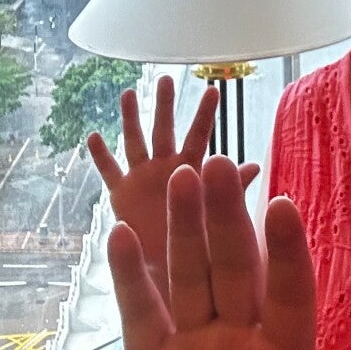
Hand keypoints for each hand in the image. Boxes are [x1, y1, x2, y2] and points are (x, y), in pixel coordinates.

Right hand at [87, 74, 261, 287]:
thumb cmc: (199, 240)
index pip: (199, 137)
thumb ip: (232, 187)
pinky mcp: (121, 194)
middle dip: (164, 105)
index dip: (205, 115)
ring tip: (129, 93)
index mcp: (190, 170)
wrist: (171, 271)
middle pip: (164, 130)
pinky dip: (101, 155)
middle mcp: (165, 168)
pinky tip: (94, 136)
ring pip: (134, 142)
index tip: (213, 89)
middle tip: (165, 78)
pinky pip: (109, 172)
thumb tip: (256, 165)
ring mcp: (142, 178)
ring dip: (132, 119)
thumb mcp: (217, 211)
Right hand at [109, 158, 315, 349]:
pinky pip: (140, 314)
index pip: (290, 294)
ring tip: (181, 175)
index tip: (281, 204)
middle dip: (227, 217)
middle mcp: (239, 340)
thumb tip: (332, 330)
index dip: (287, 252)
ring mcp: (193, 348)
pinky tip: (121, 233)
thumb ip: (288, 345)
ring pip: (188, 278)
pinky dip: (129, 275)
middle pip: (235, 269)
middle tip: (219, 163)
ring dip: (184, 226)